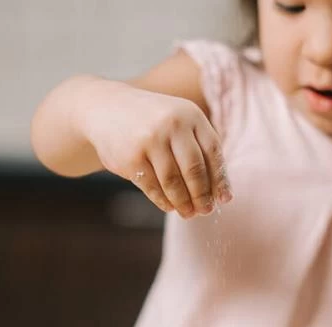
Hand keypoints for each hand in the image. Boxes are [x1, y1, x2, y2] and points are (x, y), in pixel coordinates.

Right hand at [79, 80, 230, 218]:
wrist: (106, 108)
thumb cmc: (153, 121)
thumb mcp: (179, 122)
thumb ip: (200, 148)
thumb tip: (222, 193)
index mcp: (190, 114)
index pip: (213, 152)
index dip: (220, 179)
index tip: (224, 200)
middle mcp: (172, 124)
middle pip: (194, 169)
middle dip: (202, 195)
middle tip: (205, 210)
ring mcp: (150, 140)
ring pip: (173, 181)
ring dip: (183, 202)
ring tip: (188, 213)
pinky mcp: (131, 157)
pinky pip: (153, 187)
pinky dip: (164, 201)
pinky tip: (169, 206)